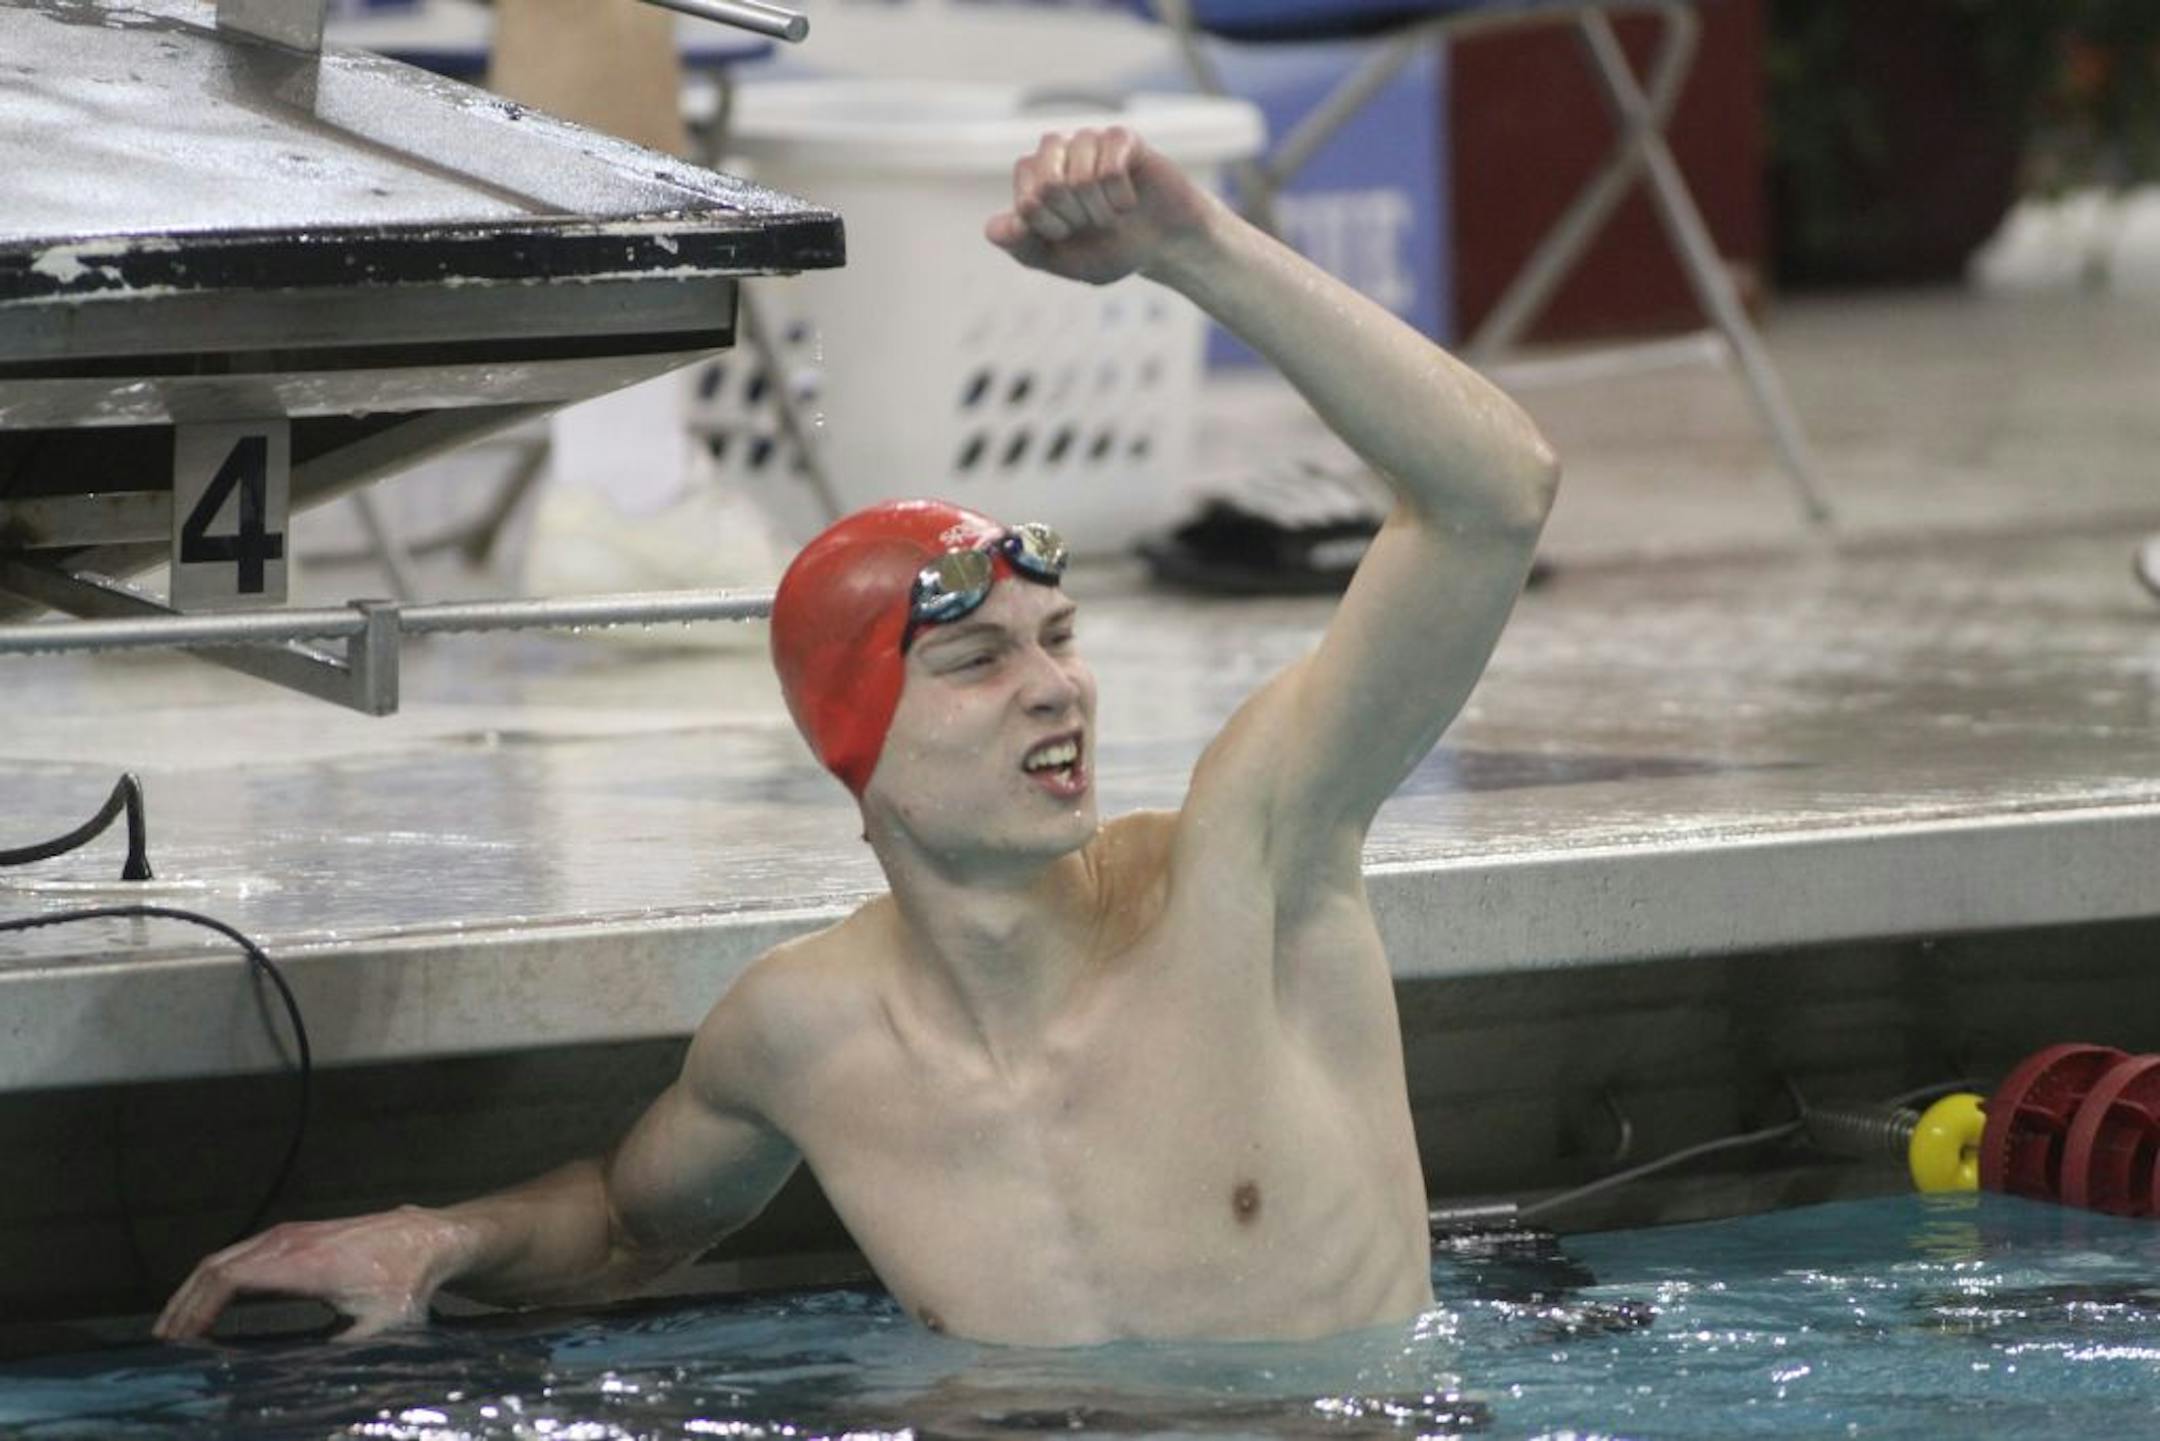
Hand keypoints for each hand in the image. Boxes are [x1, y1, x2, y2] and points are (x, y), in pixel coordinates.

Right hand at [154, 1205, 475, 1342]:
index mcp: (304, 1264)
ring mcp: (290, 1233)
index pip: (230, 1279)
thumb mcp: (383, 1327)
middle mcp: (289, 1241)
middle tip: (162, 1342)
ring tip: (175, 1327)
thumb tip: (304, 1380)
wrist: (430, 1239)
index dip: (198, 1308)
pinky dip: (216, 1277)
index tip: (179, 1340)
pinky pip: (242, 1252)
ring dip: (195, 1289)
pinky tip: (209, 1303)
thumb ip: (344, 1353)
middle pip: (215, 1266)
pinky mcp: (295, 1233)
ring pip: (225, 1257)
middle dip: (184, 1303)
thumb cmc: (408, 1285)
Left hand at [985, 126, 1222, 285]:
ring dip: (1101, 210)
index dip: (1051, 228)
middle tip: (1092, 222)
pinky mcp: (1120, 137)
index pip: (1026, 201)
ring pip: (1081, 177)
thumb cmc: (1109, 249)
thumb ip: (1024, 247)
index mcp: (1032, 178)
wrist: (1163, 245)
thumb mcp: (1061, 261)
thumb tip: (992, 231)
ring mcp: (1087, 140)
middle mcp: (1055, 152)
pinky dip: (1121, 197)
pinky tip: (1130, 200)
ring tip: (1112, 214)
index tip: (1067, 234)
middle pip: (1049, 185)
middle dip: (1076, 218)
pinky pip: (1110, 167)